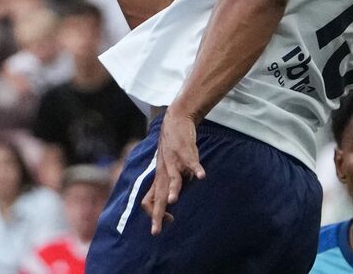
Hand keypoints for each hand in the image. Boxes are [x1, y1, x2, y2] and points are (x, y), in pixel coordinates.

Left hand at [142, 112, 204, 234]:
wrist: (174, 121)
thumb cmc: (172, 149)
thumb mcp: (168, 169)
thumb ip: (168, 184)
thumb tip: (172, 201)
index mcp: (159, 179)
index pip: (150, 201)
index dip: (155, 214)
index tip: (167, 222)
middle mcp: (164, 173)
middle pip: (158, 197)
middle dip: (158, 214)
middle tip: (156, 231)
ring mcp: (174, 162)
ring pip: (172, 179)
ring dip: (173, 190)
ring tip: (173, 201)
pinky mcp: (185, 151)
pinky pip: (191, 162)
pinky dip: (196, 169)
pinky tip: (202, 176)